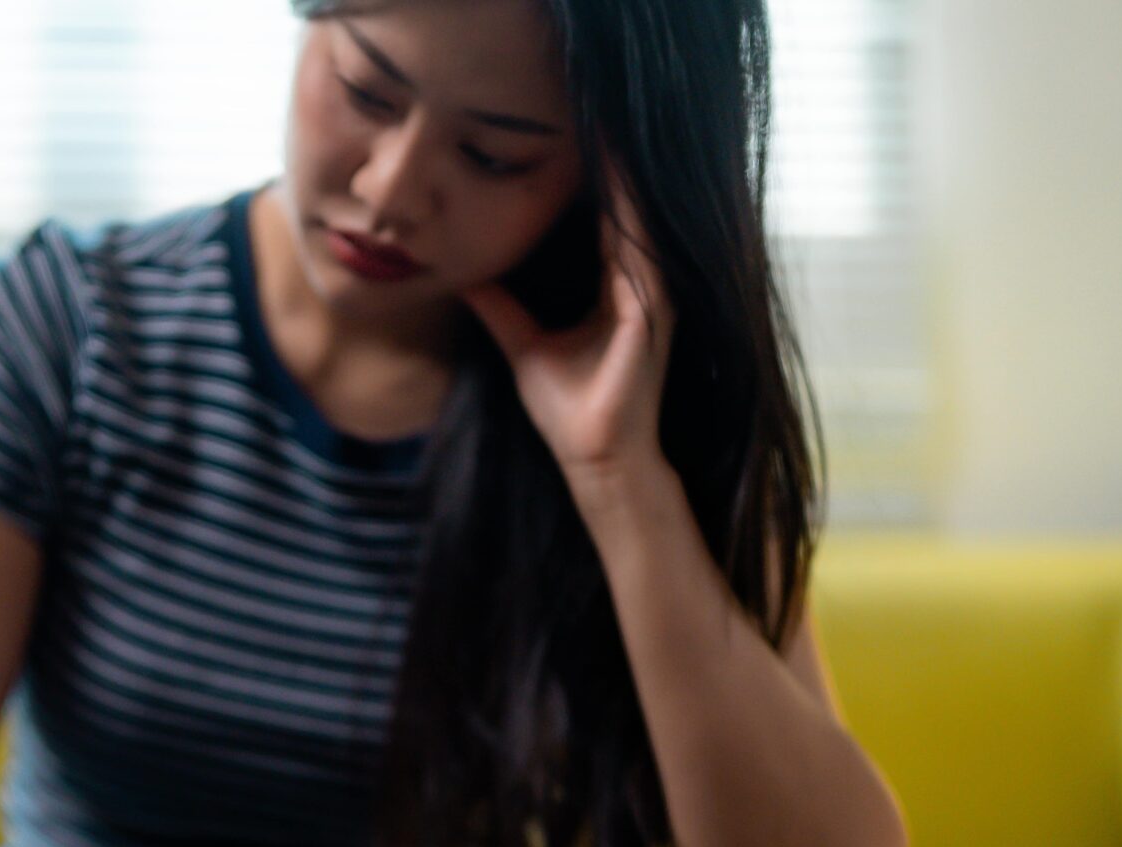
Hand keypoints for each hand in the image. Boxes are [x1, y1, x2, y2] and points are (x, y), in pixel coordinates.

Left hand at [460, 153, 676, 491]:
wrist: (597, 463)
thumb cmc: (570, 412)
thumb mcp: (524, 347)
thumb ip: (502, 308)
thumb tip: (468, 277)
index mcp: (618, 289)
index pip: (607, 219)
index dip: (594, 177)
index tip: (573, 132)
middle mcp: (642, 287)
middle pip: (629, 210)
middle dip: (613, 163)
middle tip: (595, 108)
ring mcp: (652, 300)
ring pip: (639, 222)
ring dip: (626, 178)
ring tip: (608, 129)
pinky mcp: (651, 318)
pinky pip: (640, 256)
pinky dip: (631, 219)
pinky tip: (619, 186)